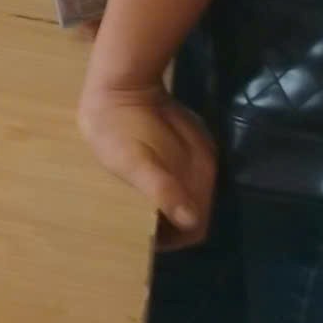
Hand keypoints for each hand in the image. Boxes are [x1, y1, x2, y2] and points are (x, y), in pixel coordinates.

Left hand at [79, 79, 216, 244]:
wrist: (118, 81)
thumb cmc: (116, 124)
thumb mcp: (131, 160)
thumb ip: (161, 189)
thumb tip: (190, 221)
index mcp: (197, 175)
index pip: (196, 226)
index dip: (174, 239)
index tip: (147, 241)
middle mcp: (205, 169)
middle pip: (195, 213)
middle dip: (171, 227)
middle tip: (140, 229)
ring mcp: (197, 156)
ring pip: (190, 197)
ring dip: (169, 209)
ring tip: (139, 213)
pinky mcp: (187, 144)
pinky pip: (184, 178)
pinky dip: (169, 190)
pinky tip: (145, 189)